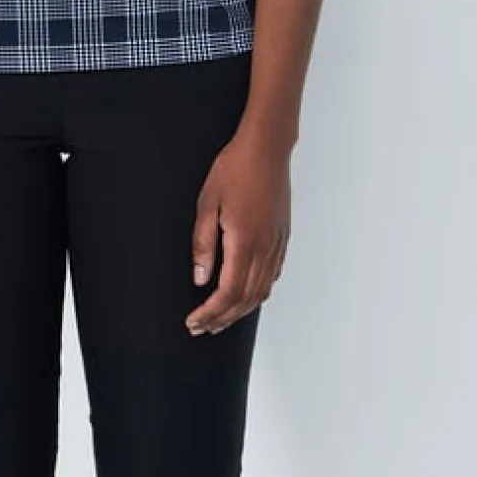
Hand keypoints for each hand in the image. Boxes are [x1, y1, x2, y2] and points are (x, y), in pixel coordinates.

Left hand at [185, 127, 291, 335]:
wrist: (267, 148)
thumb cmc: (235, 168)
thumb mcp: (207, 202)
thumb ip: (203, 243)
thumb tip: (200, 277)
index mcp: (243, 242)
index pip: (227, 294)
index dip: (210, 313)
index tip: (194, 322)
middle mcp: (264, 249)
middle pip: (245, 300)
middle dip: (222, 319)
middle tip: (202, 327)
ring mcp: (276, 245)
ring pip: (261, 292)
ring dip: (240, 311)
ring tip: (221, 318)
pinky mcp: (283, 237)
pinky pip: (272, 276)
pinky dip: (258, 293)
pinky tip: (246, 294)